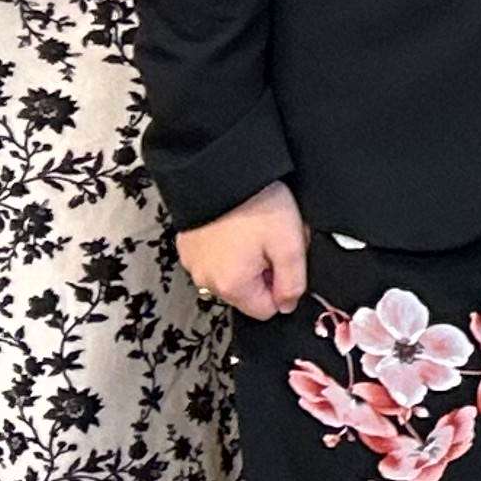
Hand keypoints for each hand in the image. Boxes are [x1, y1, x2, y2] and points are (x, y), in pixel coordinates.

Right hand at [177, 182, 308, 320]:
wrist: (222, 170)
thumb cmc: (258, 206)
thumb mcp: (290, 244)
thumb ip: (292, 282)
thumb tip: (287, 306)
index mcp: (232, 286)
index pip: (265, 310)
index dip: (281, 287)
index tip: (285, 261)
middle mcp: (206, 281)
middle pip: (247, 293)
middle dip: (265, 271)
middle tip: (272, 241)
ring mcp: (193, 263)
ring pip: (232, 274)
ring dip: (247, 259)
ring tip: (255, 230)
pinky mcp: (187, 246)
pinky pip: (215, 258)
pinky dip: (229, 248)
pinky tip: (237, 225)